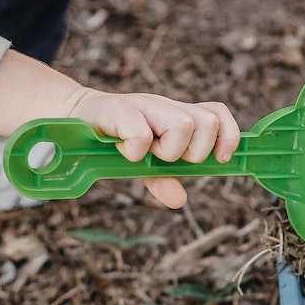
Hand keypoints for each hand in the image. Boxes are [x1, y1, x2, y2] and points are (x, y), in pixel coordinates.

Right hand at [67, 90, 240, 208]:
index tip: (219, 159)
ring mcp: (145, 104)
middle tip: (167, 158)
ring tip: (147, 154)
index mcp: (178, 115)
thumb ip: (164, 179)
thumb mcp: (144, 164)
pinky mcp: (118, 108)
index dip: (228, 135)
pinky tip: (126, 152)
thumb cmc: (116, 140)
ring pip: (183, 125)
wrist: (77, 118)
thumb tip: (180, 200)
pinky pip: (142, 133)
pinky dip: (137, 150)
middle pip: (208, 122)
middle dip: (194, 152)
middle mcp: (167, 106)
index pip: (217, 113)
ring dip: (168, 150)